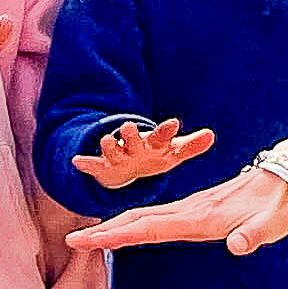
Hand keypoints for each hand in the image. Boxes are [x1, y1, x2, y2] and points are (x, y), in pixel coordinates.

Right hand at [67, 163, 287, 261]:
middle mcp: (190, 211)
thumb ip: (253, 236)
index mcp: (199, 217)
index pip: (148, 228)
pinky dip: (136, 224)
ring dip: (116, 227)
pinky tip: (130, 229)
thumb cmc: (281, 204)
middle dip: (105, 231)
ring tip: (91, 237)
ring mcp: (193, 208)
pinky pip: (159, 218)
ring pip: (145, 217)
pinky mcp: (199, 209)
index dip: (116, 236)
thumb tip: (239, 246)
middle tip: (74, 240)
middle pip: (138, 220)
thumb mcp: (271, 224)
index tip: (87, 241)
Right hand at [71, 115, 216, 190]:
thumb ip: (190, 146)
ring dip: (109, 146)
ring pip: (113, 150)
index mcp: (154, 143)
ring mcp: (117, 155)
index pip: (162, 136)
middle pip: (134, 140)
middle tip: (129, 126)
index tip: (174, 123)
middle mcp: (134, 146)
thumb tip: (211, 135)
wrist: (127, 162)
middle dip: (131, 134)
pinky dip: (85, 163)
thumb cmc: (154, 155)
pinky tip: (76, 160)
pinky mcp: (103, 165)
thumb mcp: (172, 152)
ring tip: (105, 140)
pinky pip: (94, 165)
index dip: (167, 130)